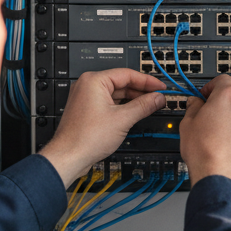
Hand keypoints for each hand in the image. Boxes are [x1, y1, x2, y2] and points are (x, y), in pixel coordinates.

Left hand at [40, 69, 165, 184]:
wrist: (69, 157)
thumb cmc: (86, 138)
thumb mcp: (123, 119)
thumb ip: (144, 105)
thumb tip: (158, 98)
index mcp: (94, 81)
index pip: (127, 74)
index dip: (148, 81)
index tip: (161, 87)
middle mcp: (88, 86)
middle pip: (122, 83)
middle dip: (142, 91)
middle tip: (158, 98)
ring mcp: (86, 98)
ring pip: (116, 94)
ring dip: (134, 100)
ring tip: (150, 106)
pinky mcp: (88, 110)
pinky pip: (110, 103)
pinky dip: (123, 107)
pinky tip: (135, 113)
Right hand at [179, 75, 230, 189]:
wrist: (220, 176)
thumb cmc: (204, 151)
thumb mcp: (188, 123)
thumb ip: (193, 107)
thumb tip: (195, 103)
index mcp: (228, 97)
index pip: (222, 80)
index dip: (211, 87)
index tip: (206, 95)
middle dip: (224, 107)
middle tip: (211, 120)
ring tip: (221, 138)